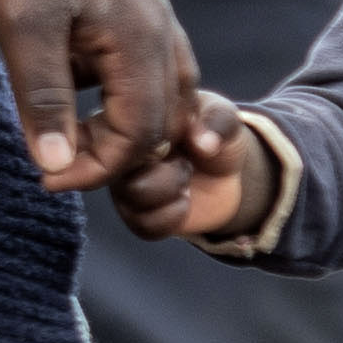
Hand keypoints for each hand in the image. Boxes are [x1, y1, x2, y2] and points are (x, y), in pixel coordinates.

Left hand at [0, 0, 200, 196]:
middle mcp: (160, 28)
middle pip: (160, 121)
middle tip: (52, 161)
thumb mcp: (21, 29)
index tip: (46, 176)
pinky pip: (143, 65)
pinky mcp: (134, 4)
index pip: (140, 134)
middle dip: (112, 155)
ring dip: (119, 126)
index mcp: (140, 38)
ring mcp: (151, 13)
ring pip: (159, 94)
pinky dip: (116, 94)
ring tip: (62, 135)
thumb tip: (56, 167)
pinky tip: (70, 93)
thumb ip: (43, 100)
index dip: (97, 168)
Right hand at [106, 97, 267, 249]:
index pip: (130, 126)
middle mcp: (117, 151)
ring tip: (184, 181)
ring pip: (136, 194)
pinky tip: (182, 202)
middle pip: (128, 159)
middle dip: (171, 168)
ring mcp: (122, 185)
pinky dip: (174, 216)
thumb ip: (219, 122)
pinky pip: (144, 225)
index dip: (165, 139)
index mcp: (132, 116)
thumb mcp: (225, 118)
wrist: (224, 176)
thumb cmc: (215, 137)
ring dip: (173, 190)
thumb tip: (204, 143)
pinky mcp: (134, 215)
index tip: (184, 136)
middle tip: (185, 163)